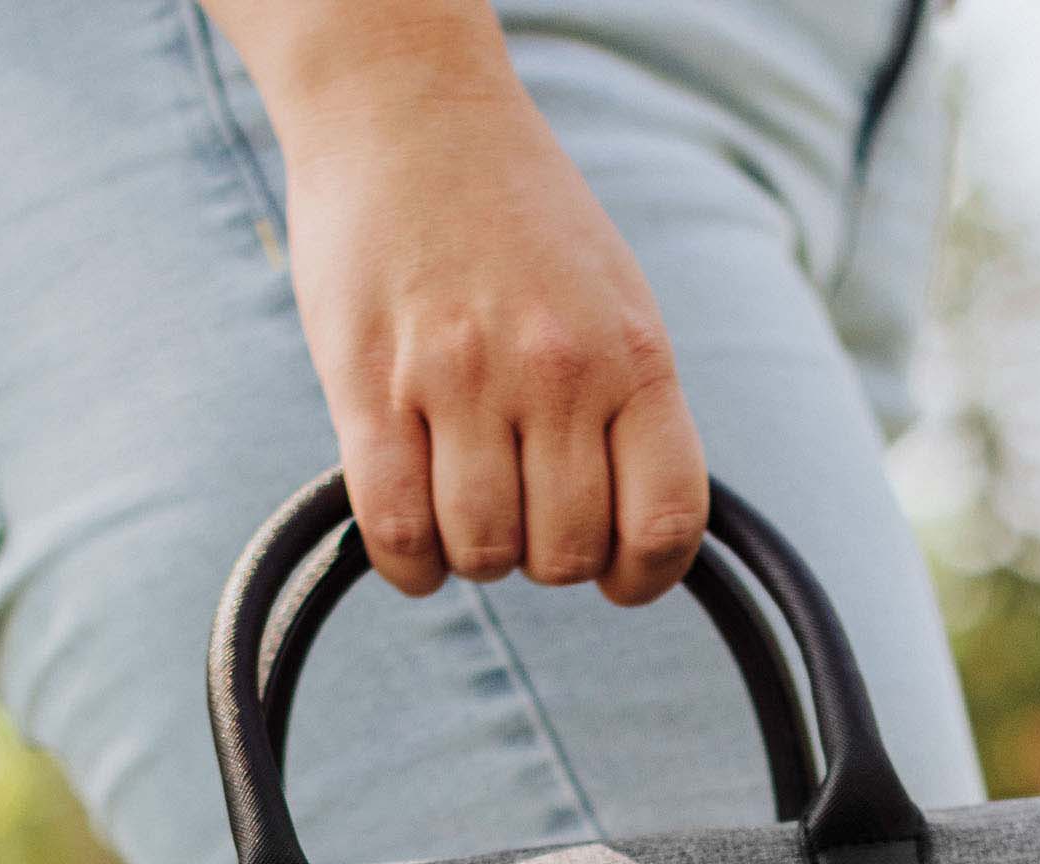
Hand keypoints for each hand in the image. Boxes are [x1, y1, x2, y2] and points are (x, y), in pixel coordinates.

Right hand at [214, 1, 707, 605]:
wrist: (410, 111)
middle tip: (521, 511)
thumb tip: (638, 526)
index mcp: (633, 354)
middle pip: (567, 553)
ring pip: (484, 551)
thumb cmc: (516, 215)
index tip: (619, 575)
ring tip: (463, 506)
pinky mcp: (372, 385)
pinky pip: (399, 531)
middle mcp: (556, 372)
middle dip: (546, 558)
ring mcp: (461, 379)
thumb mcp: (612, 297)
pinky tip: (415, 546)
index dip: (644, 576)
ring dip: (474, 555)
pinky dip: (411, 565)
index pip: (667, 521)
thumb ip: (630, 402)